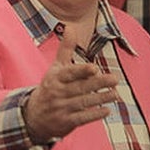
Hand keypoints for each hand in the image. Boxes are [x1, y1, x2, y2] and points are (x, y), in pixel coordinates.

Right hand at [22, 25, 117, 142]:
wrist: (33, 115)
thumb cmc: (50, 87)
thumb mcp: (55, 68)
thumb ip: (66, 49)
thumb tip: (70, 27)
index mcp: (55, 77)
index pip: (69, 73)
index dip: (81, 71)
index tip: (94, 68)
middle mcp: (57, 92)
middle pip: (80, 87)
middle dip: (99, 83)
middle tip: (115, 79)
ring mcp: (60, 108)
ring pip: (84, 102)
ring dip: (101, 98)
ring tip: (115, 94)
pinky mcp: (65, 122)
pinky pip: (82, 118)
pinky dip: (95, 114)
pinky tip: (107, 110)